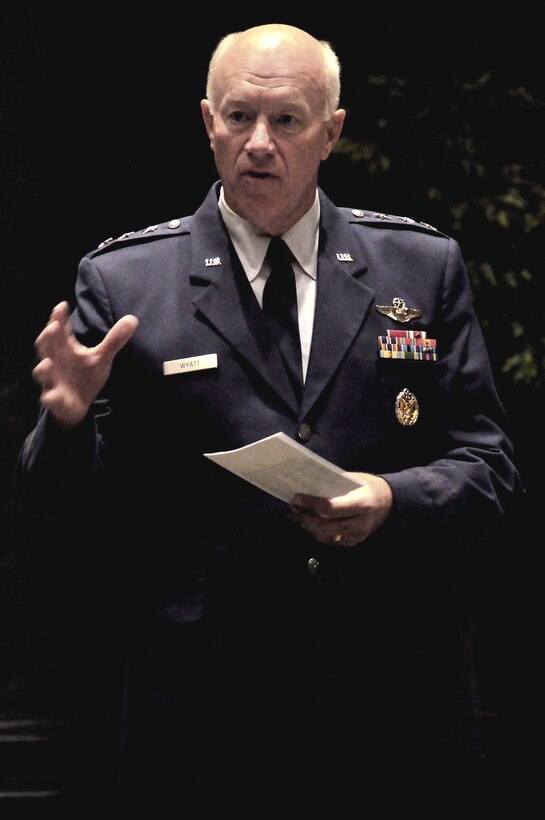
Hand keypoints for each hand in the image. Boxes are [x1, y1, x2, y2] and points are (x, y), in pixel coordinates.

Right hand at [32, 301, 138, 429]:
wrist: (78, 404)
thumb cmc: (85, 375)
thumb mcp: (101, 357)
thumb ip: (114, 340)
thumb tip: (133, 319)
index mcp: (65, 348)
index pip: (59, 330)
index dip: (58, 318)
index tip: (62, 305)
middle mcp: (55, 361)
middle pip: (45, 346)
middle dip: (47, 337)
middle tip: (53, 327)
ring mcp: (52, 380)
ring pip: (42, 373)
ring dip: (44, 368)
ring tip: (48, 364)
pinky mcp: (54, 398)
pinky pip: (50, 398)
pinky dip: (51, 397)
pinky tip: (53, 395)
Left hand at [290, 473, 392, 546]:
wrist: (389, 503)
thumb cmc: (368, 486)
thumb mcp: (354, 479)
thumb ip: (333, 484)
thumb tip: (307, 485)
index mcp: (362, 503)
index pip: (330, 508)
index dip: (311, 503)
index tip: (297, 497)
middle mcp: (361, 523)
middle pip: (325, 526)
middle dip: (305, 517)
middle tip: (294, 507)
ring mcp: (358, 535)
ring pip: (325, 536)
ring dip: (308, 526)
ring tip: (298, 514)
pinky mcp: (354, 542)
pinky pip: (331, 540)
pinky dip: (317, 531)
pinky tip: (309, 522)